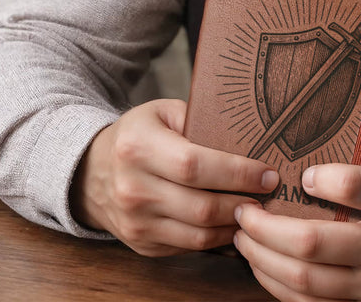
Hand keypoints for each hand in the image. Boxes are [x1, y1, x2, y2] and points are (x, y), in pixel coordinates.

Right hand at [70, 98, 278, 256]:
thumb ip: (201, 121)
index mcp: (138, 147)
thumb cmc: (138, 135)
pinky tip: (232, 223)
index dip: (237, 173)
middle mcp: (133, 189)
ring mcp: (135, 223)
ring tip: (257, 210)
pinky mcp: (141, 244)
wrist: (90, 172)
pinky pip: (188, 248)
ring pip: (198, 234)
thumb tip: (251, 137)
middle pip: (201, 206)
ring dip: (234, 224)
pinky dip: (216, 238)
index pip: (195, 166)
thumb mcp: (163, 112)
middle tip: (270, 194)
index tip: (267, 173)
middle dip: (243, 202)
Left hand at [233, 158, 360, 300]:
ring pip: (306, 281)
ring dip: (263, 259)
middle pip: (314, 243)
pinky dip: (280, 288)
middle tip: (244, 209)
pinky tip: (265, 266)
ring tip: (244, 238)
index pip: (355, 187)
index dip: (319, 180)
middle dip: (265, 226)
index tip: (300, 174)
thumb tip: (315, 131)